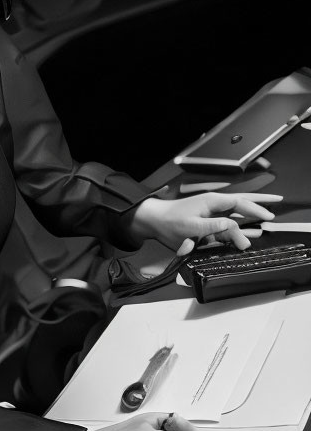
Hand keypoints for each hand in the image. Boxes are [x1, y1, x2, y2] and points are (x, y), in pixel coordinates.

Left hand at [127, 192, 282, 254]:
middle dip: (259, 203)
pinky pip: (226, 222)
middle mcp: (213, 205)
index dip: (256, 208)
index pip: (240, 203)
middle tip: (276, 204)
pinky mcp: (206, 222)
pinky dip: (237, 224)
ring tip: (266, 216)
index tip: (269, 215)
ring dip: (250, 215)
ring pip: (235, 213)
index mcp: (212, 202)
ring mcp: (210, 213)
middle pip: (241, 202)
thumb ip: (214, 227)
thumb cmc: (170, 222)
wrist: (153, 221)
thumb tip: (234, 227)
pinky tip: (245, 228)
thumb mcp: (193, 226)